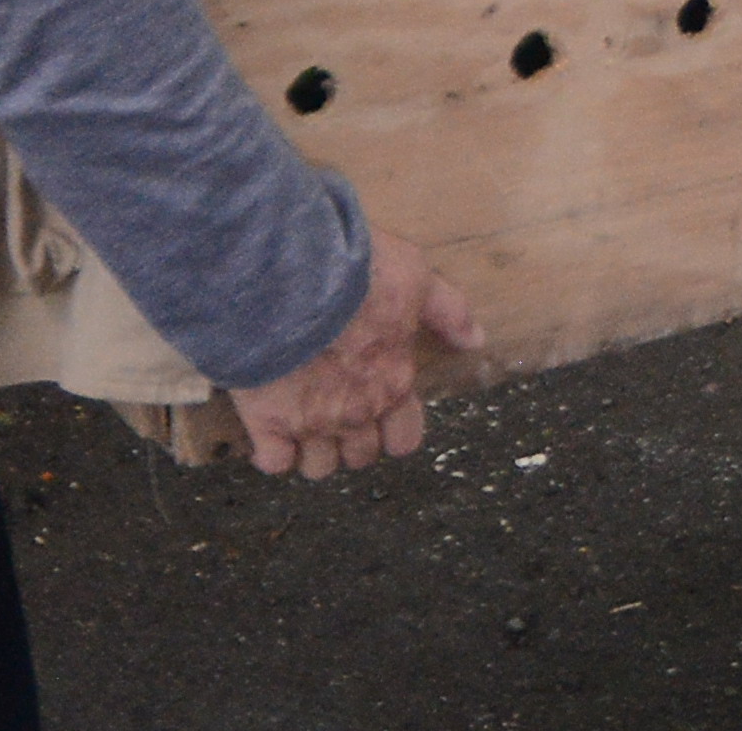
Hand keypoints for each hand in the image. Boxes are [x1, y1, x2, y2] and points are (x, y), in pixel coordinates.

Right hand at [230, 227, 482, 479]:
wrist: (286, 277)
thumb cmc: (353, 274)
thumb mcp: (415, 277)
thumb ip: (448, 311)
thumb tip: (475, 341)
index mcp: (393, 384)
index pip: (404, 440)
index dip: (392, 431)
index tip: (379, 413)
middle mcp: (356, 412)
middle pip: (360, 456)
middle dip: (351, 440)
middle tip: (336, 409)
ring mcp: (310, 422)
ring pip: (318, 467)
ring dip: (313, 450)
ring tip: (302, 422)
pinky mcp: (265, 420)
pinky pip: (274, 462)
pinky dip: (274, 452)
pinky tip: (272, 426)